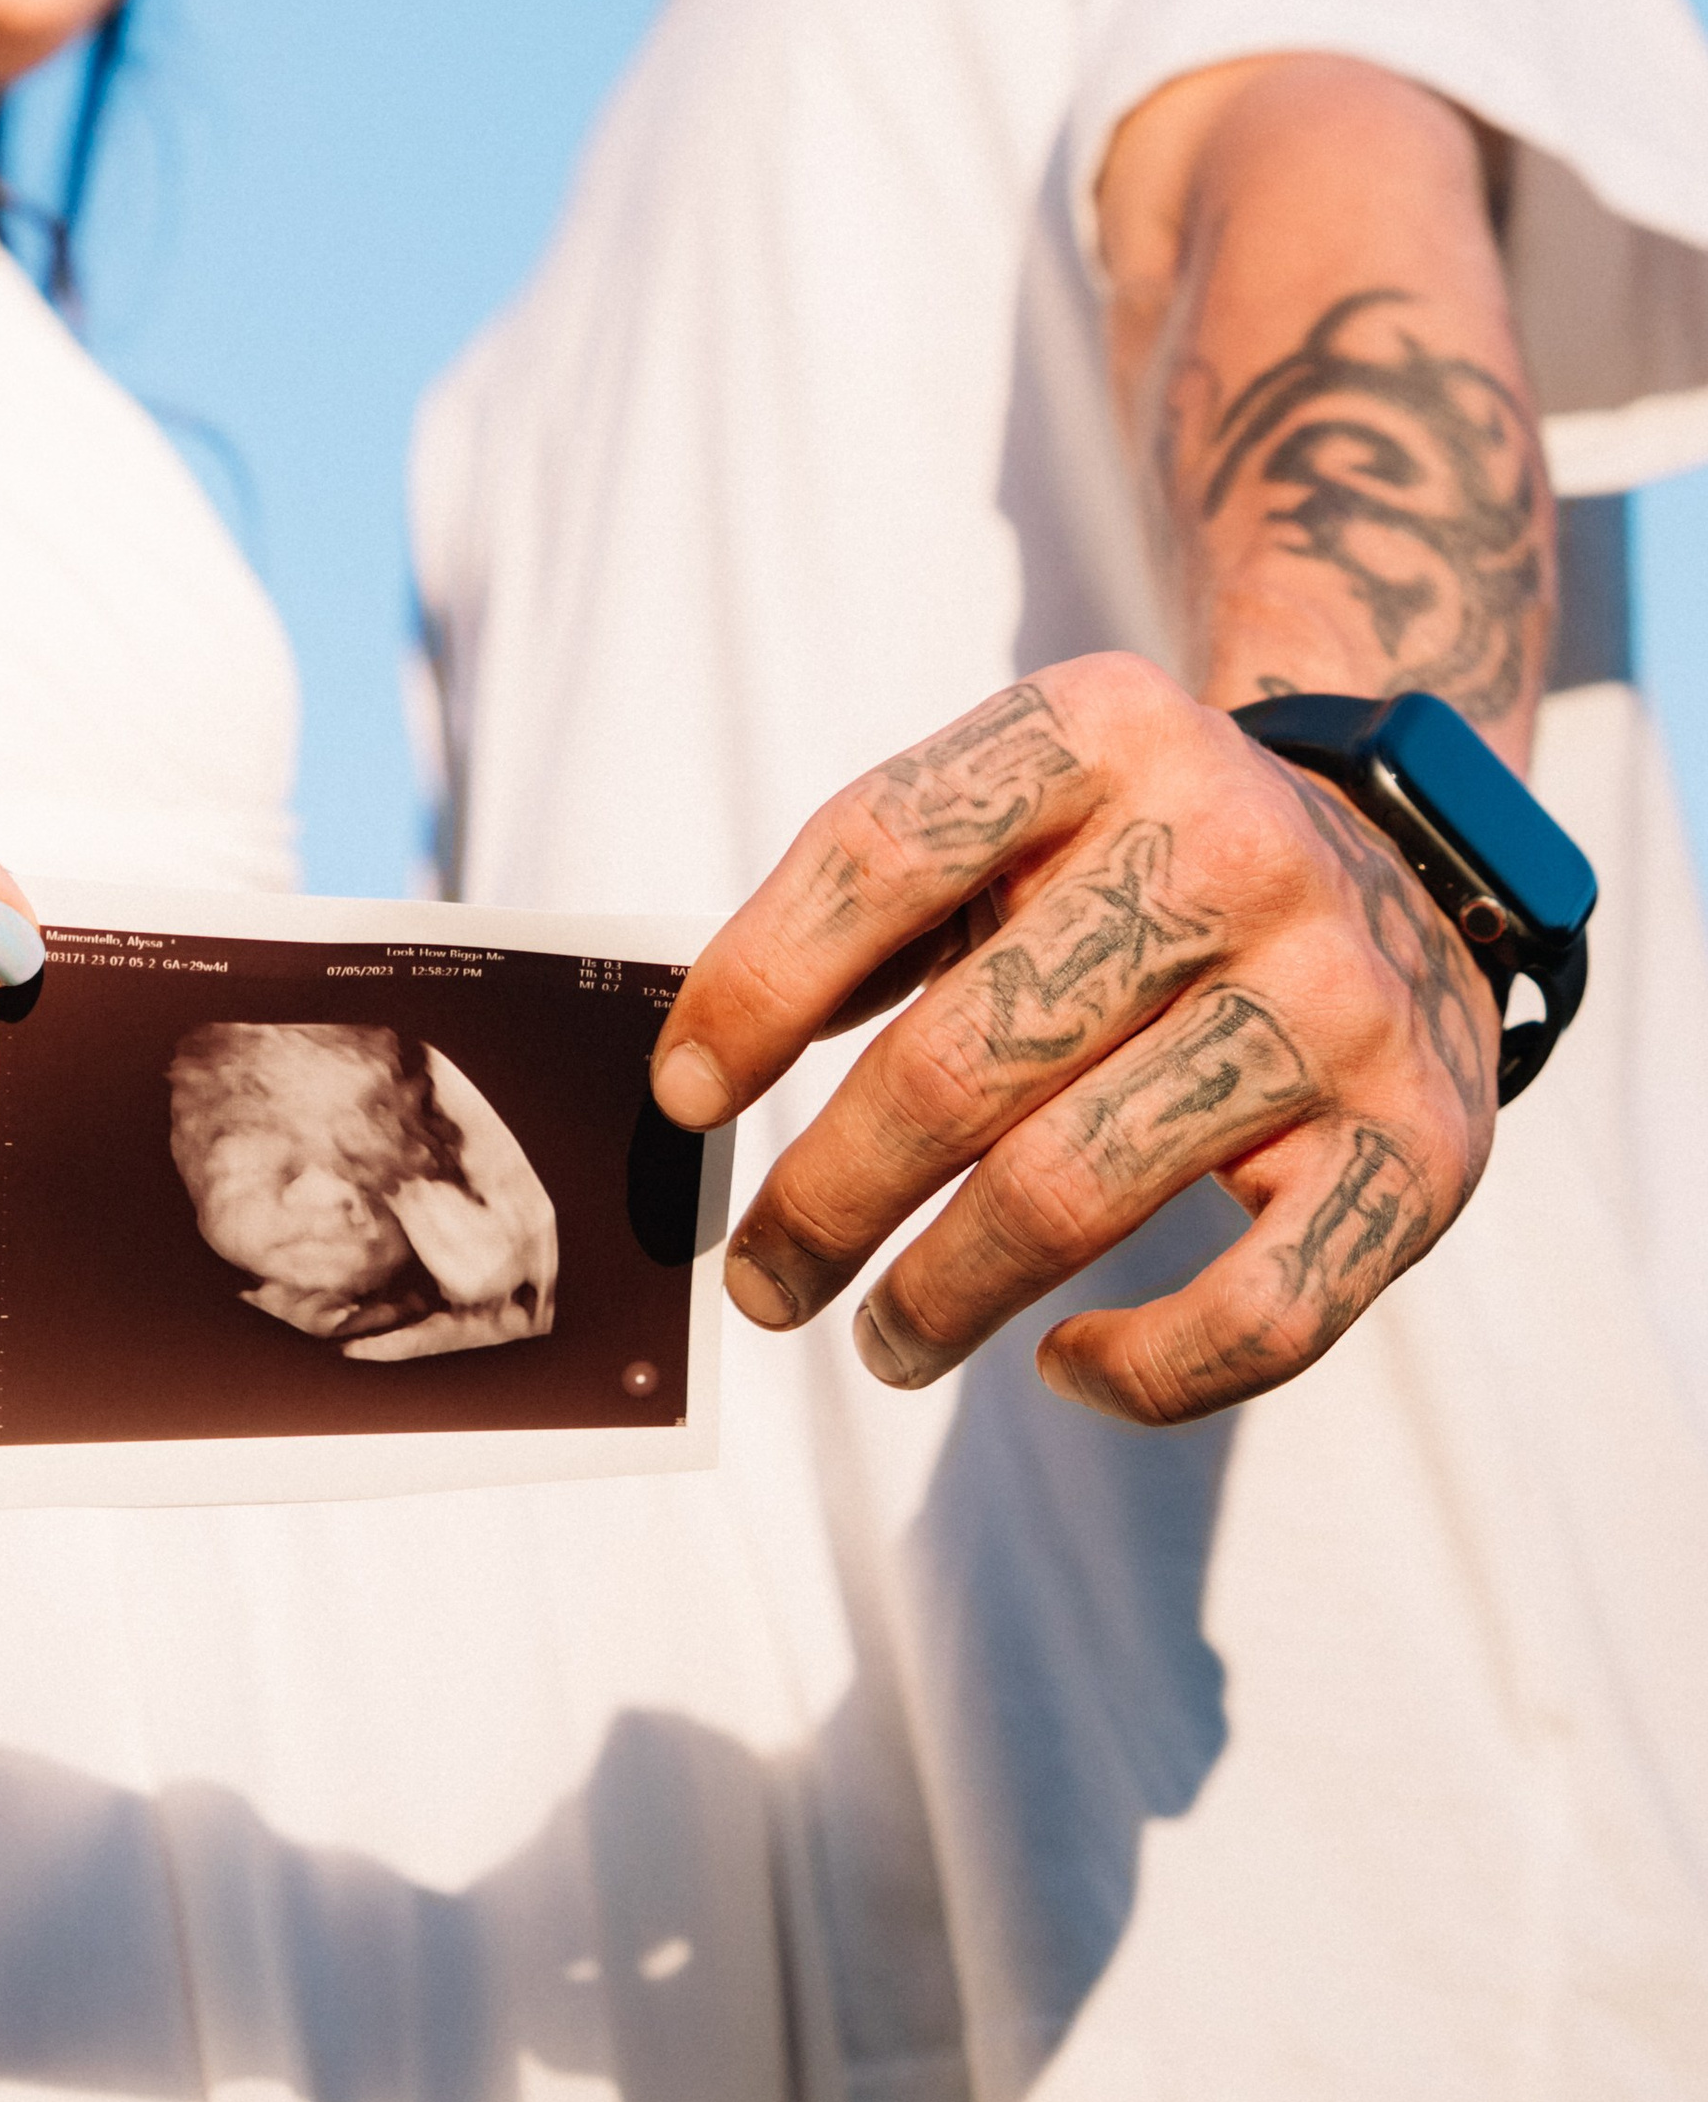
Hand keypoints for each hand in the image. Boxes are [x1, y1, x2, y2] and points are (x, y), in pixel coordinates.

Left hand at [650, 653, 1498, 1423]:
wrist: (1411, 866)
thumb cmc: (1138, 868)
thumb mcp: (1019, 818)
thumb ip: (871, 914)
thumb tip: (695, 1072)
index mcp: (1105, 730)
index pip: (882, 852)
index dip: (757, 986)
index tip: (680, 1100)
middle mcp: (1234, 848)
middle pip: (966, 1056)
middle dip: (828, 1195)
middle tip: (762, 1278)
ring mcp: (1338, 999)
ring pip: (1076, 1191)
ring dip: (940, 1295)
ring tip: (879, 1338)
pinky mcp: (1423, 1145)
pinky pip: (1260, 1314)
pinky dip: (1141, 1371)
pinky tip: (1063, 1363)